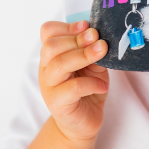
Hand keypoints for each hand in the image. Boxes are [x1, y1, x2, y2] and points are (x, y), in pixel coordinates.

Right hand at [38, 20, 109, 148]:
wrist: (84, 122)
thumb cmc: (88, 89)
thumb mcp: (93, 65)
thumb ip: (92, 50)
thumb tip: (96, 35)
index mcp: (52, 55)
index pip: (47, 32)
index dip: (67, 27)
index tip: (88, 27)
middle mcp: (46, 69)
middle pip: (51, 46)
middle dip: (77, 40)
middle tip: (99, 40)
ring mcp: (49, 86)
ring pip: (59, 64)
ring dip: (84, 56)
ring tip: (102, 54)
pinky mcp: (58, 103)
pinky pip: (73, 87)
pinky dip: (91, 83)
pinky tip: (102, 86)